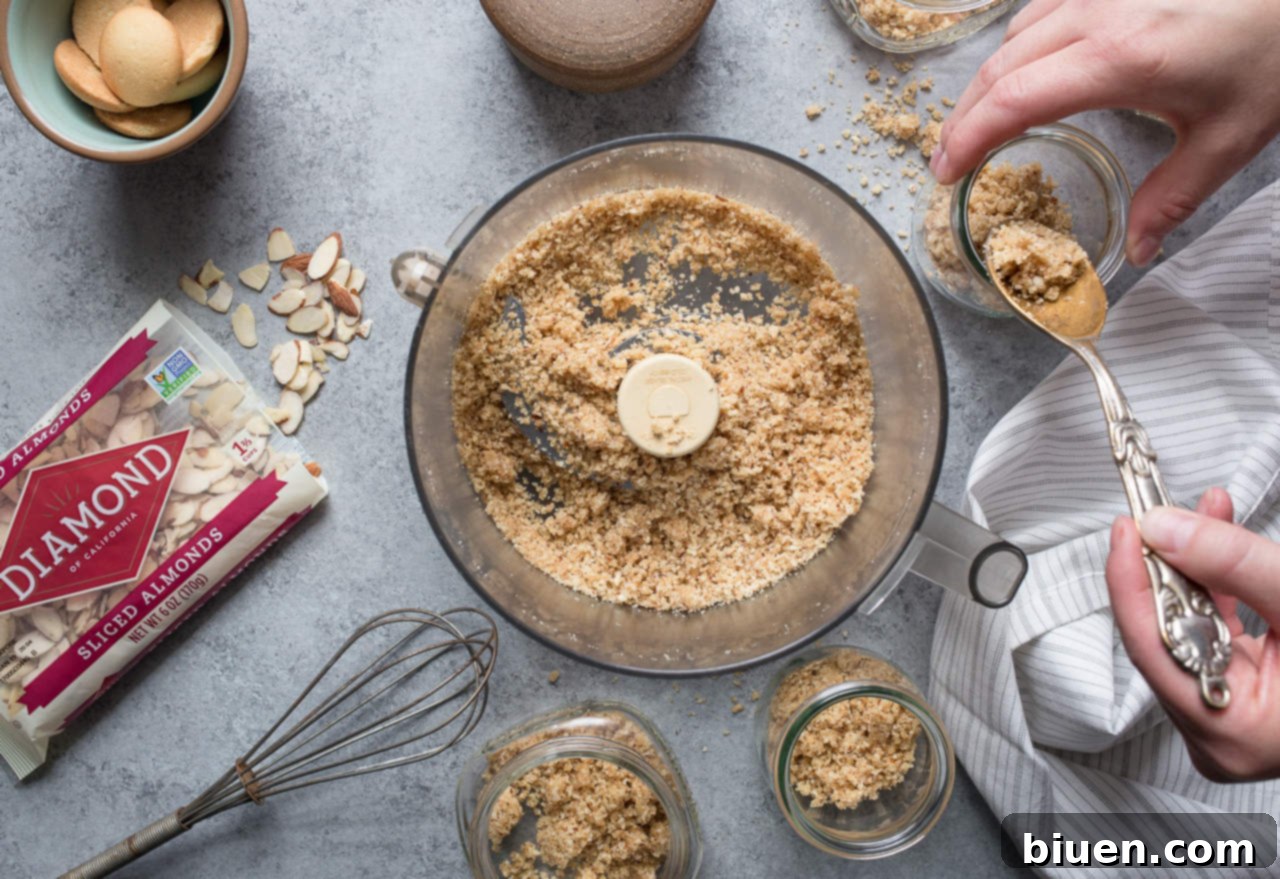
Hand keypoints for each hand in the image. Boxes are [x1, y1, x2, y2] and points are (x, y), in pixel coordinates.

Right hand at [931, 0, 1279, 266]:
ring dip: (985, 83)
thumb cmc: (1275, 44)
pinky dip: (1016, 49)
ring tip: (976, 123)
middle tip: (948, 160)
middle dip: (962, 118)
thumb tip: (1141, 248)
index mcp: (1120, 59)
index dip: (967, 138)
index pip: (1013, 100)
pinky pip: (1040, 11)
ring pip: (1014, 36)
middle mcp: (1098, 14)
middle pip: (998, 68)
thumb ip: (1175, 195)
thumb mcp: (1230, 136)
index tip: (948, 172)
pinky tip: (1020, 73)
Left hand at [1106, 487, 1279, 780]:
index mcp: (1235, 733)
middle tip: (1156, 511)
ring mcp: (1232, 716)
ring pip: (1189, 627)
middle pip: (1167, 635)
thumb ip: (1235, 565)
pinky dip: (1216, 583)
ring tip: (1197, 511)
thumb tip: (1168, 529)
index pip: (1155, 646)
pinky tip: (1214, 535)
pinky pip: (1214, 629)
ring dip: (1193, 565)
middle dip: (1165, 564)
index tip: (1128, 528)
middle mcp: (1223, 735)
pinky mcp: (1245, 692)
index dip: (1132, 581)